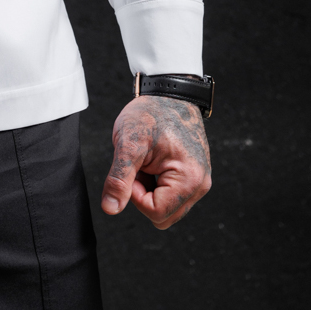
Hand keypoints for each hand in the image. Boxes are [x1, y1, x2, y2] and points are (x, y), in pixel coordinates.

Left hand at [101, 95, 210, 229]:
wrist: (168, 93)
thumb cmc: (151, 113)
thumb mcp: (128, 143)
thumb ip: (119, 178)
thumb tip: (110, 208)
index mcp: (189, 179)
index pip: (156, 213)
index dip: (136, 194)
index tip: (133, 169)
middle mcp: (200, 185)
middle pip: (163, 215)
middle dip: (144, 194)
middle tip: (140, 165)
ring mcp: (199, 182)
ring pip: (166, 208)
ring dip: (150, 189)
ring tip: (148, 162)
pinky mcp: (195, 178)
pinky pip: (171, 196)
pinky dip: (157, 184)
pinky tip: (155, 163)